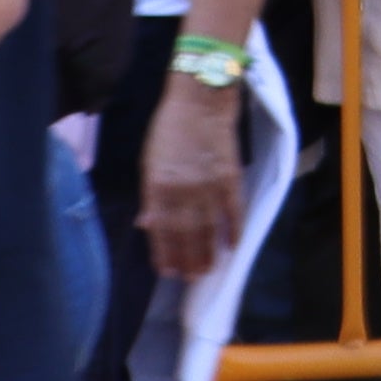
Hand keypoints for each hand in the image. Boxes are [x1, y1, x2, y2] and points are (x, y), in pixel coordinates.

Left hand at [139, 80, 245, 281]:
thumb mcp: (149, 161)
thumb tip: (146, 225)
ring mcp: (209, 186)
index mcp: (158, 185)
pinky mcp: (231, 179)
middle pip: (186, 235)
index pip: (161, 229)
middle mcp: (183, 191)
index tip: (166, 272)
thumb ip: (151, 195)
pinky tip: (232, 247)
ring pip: (209, 230)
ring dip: (207, 254)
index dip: (164, 253)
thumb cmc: (169, 129)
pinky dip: (234, 231)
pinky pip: (234, 212)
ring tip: (207, 272)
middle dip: (187, 260)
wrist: (201, 101)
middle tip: (190, 279)